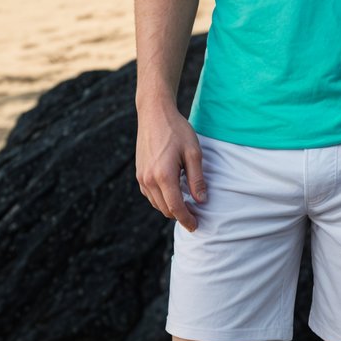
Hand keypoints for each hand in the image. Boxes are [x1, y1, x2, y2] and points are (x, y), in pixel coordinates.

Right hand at [136, 107, 206, 230]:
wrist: (154, 114)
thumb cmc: (177, 130)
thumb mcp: (193, 153)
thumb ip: (197, 179)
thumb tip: (201, 201)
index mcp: (164, 176)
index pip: (176, 208)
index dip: (187, 220)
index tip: (196, 226)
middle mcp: (149, 179)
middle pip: (165, 209)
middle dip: (180, 215)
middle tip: (195, 214)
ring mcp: (141, 177)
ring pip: (156, 204)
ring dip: (170, 207)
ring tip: (186, 202)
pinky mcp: (138, 173)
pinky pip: (150, 194)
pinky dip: (161, 198)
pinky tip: (173, 191)